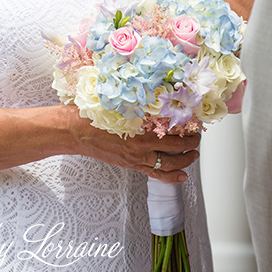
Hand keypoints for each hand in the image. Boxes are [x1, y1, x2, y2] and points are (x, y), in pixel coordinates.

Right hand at [67, 106, 199, 182]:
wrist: (74, 130)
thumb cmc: (92, 114)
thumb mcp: (118, 101)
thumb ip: (138, 101)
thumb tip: (155, 95)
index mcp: (139, 129)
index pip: (172, 130)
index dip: (187, 127)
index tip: (195, 121)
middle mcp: (140, 147)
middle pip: (174, 148)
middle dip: (190, 144)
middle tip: (198, 137)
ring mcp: (135, 158)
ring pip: (167, 165)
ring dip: (184, 161)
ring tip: (194, 156)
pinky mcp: (130, 165)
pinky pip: (154, 174)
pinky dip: (170, 176)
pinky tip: (180, 176)